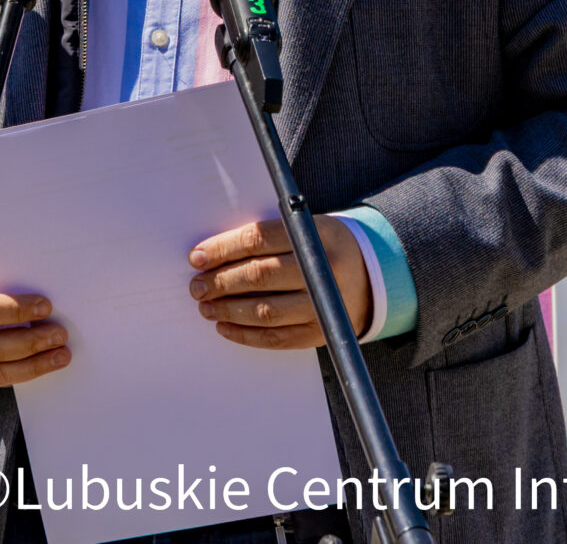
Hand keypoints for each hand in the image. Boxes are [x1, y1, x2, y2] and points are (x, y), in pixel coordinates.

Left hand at [187, 217, 371, 350]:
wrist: (369, 275)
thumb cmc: (321, 246)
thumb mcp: (304, 227)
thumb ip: (265, 236)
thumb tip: (212, 253)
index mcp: (315, 235)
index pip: (259, 240)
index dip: (223, 249)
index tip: (197, 257)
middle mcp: (322, 271)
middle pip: (259, 276)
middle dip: (220, 282)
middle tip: (197, 285)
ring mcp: (322, 305)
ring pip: (264, 311)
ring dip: (227, 310)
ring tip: (205, 306)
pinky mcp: (319, 333)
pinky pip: (275, 338)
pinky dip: (245, 334)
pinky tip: (224, 326)